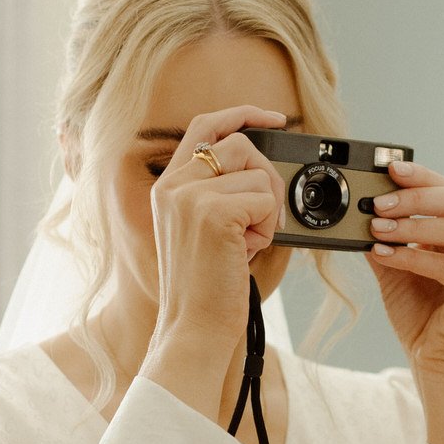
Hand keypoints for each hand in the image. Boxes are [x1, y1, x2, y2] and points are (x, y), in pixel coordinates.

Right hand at [148, 105, 287, 343]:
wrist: (192, 329)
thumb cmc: (207, 289)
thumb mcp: (207, 231)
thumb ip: (223, 193)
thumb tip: (266, 169)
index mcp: (168, 187)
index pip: (206, 126)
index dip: (243, 114)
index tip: (275, 119)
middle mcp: (173, 186)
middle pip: (241, 145)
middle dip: (267, 179)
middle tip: (263, 219)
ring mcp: (190, 196)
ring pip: (258, 175)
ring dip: (266, 211)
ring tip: (245, 243)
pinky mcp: (212, 213)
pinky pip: (264, 200)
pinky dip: (266, 228)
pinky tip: (246, 252)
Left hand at [365, 158, 443, 381]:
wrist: (434, 362)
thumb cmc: (419, 314)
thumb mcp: (395, 266)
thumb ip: (384, 237)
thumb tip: (358, 209)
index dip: (422, 177)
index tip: (389, 168)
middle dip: (416, 197)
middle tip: (379, 202)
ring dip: (414, 224)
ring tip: (377, 227)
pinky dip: (413, 256)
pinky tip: (384, 255)